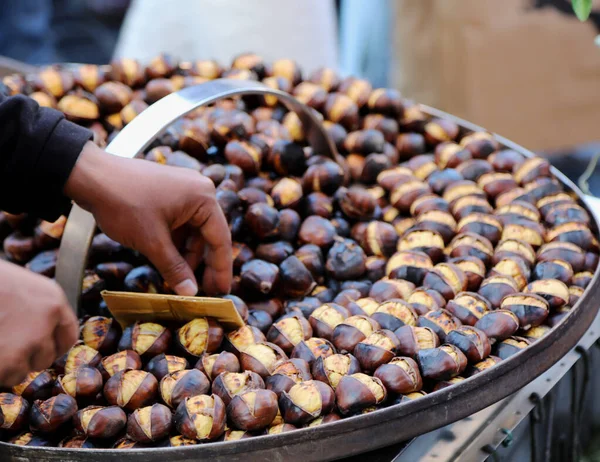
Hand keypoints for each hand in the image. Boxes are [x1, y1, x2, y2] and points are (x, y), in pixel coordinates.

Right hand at [0, 260, 78, 386]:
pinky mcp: (6, 362)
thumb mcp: (22, 286)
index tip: (43, 349)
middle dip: (27, 357)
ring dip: (6, 367)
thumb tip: (41, 333)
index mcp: (52, 302)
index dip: (53, 345)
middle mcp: (45, 325)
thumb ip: (37, 310)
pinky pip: (2, 378)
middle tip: (5, 345)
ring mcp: (25, 345)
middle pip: (45, 358)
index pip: (67, 336)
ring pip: (20, 373)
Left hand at [65, 142, 231, 295]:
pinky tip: (169, 262)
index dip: (221, 269)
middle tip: (206, 291)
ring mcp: (183, 190)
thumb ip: (174, 268)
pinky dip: (175, 243)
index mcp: (203, 198)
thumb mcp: (151, 242)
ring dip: (187, 255)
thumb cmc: (122, 202)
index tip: (222, 292)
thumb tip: (191, 293)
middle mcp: (199, 191)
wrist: (89, 175)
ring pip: (193, 231)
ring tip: (180, 280)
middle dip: (204, 264)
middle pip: (209, 235)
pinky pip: (180, 223)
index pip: (220, 239)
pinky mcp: (168, 193)